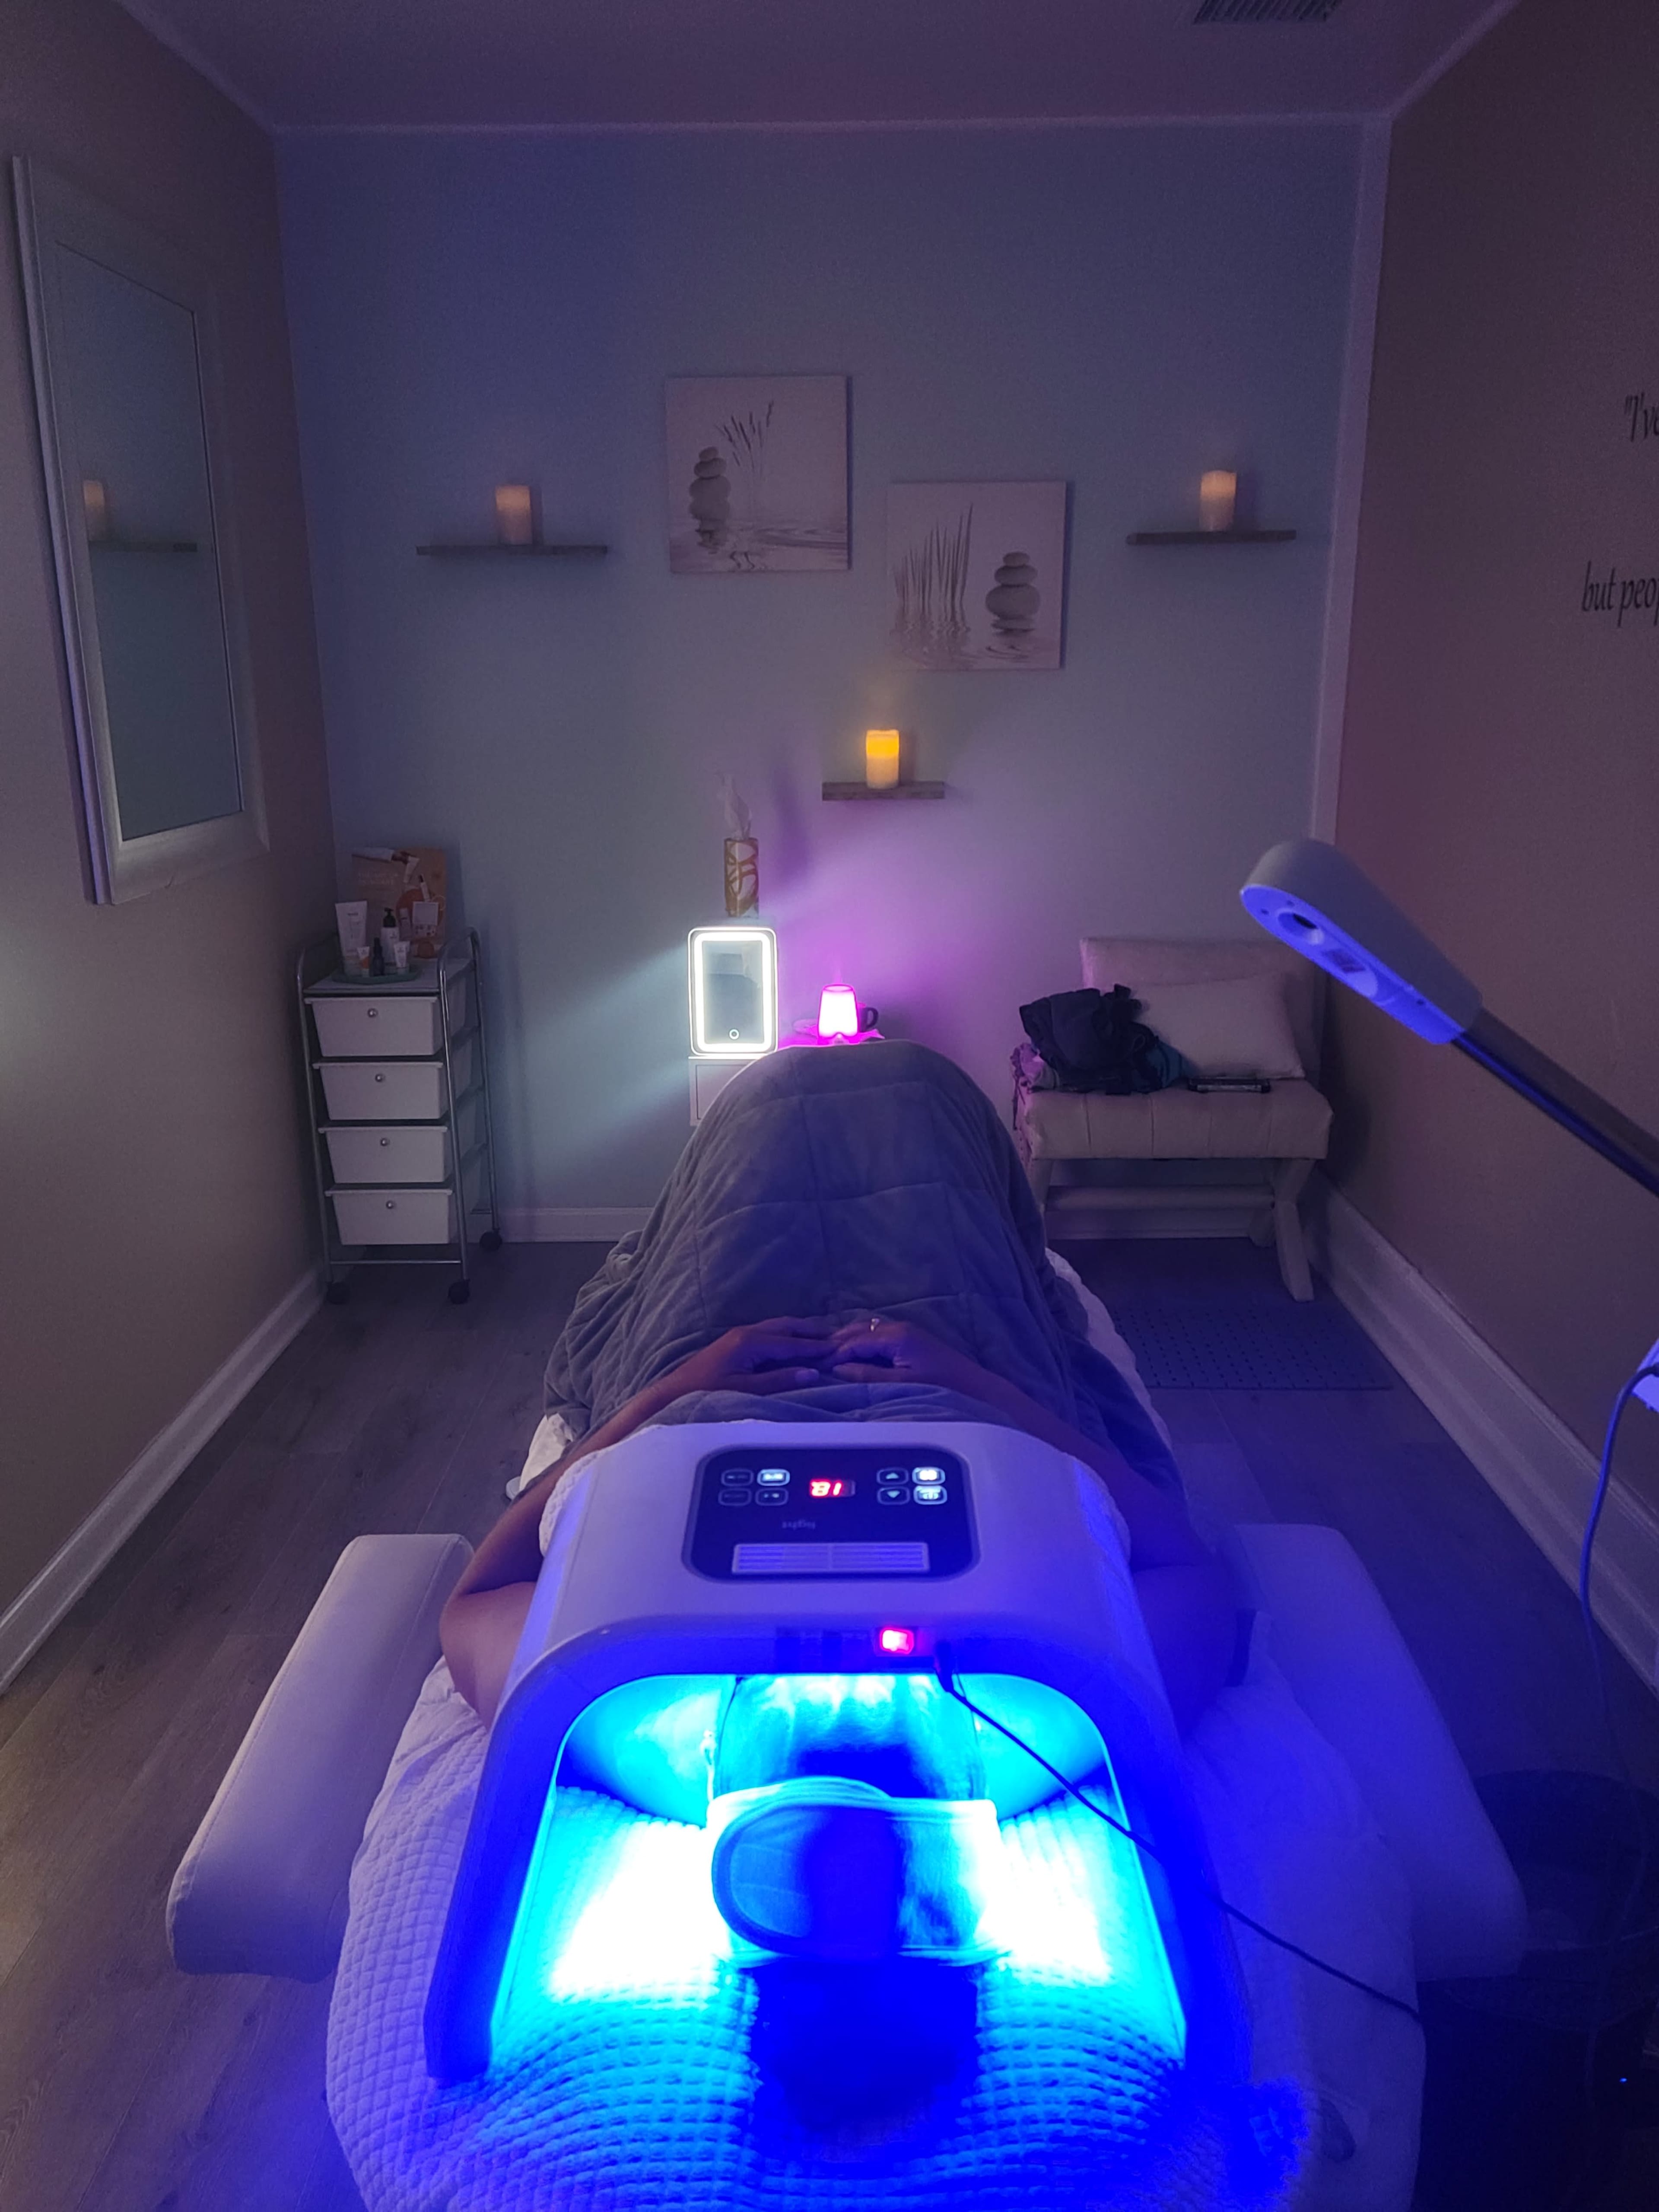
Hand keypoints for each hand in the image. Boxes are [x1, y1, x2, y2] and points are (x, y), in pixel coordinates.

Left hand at [662, 1317, 837, 1397]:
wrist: (675, 1391)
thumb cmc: (707, 1392)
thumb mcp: (746, 1390)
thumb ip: (779, 1380)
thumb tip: (811, 1372)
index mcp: (750, 1342)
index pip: (791, 1343)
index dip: (815, 1347)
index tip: (838, 1348)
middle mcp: (746, 1333)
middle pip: (786, 1326)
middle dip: (811, 1331)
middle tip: (836, 1335)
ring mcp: (739, 1335)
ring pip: (777, 1327)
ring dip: (799, 1331)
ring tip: (821, 1336)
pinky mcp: (735, 1342)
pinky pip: (768, 1332)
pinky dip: (786, 1335)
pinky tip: (793, 1342)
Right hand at [827, 1316, 982, 1393]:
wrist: (974, 1387)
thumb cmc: (940, 1386)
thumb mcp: (900, 1384)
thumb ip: (868, 1376)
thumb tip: (838, 1369)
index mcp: (896, 1336)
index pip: (855, 1340)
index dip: (834, 1353)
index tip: (817, 1365)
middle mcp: (898, 1328)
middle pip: (858, 1329)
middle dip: (836, 1342)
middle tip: (815, 1357)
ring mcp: (905, 1331)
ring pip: (867, 1329)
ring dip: (848, 1340)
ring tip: (829, 1356)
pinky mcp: (909, 1339)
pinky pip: (876, 1335)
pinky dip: (860, 1341)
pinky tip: (852, 1354)